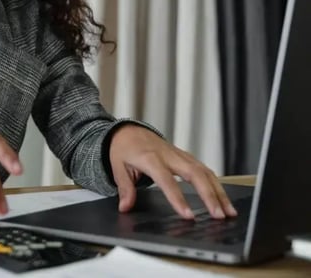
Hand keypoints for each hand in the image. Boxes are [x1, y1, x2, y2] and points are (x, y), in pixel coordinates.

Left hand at [109, 124, 237, 219]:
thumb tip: (125, 207)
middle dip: (209, 195)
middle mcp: (169, 156)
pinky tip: (223, 198)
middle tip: (218, 215)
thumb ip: (125, 188)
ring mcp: (180, 155)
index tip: (188, 215)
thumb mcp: (118, 167)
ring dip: (219, 192)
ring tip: (228, 212)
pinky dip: (216, 184)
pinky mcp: (186, 157)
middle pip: (195, 174)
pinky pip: (204, 169)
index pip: (167, 181)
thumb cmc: (123, 148)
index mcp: (150, 158)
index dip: (178, 198)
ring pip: (204, 171)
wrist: (128, 131)